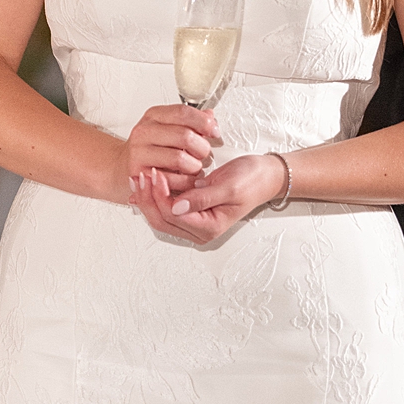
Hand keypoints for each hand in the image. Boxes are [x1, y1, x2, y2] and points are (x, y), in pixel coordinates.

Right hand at [123, 104, 220, 190]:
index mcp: (154, 116)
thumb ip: (190, 122)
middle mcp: (144, 132)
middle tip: (204, 154)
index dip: (204, 122)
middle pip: (185, 136)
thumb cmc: (151, 147)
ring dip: (195, 166)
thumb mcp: (169, 128)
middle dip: (202, 148)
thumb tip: (210, 117)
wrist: (122, 166)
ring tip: (194, 168)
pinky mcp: (139, 174)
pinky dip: (185, 181)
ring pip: (180, 159)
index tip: (214, 131)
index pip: (183, 112)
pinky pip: (171, 180)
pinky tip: (186, 178)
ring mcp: (139, 153)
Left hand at [131, 152, 287, 245]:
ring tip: (138, 177)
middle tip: (140, 175)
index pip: (173, 216)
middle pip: (162, 220)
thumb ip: (202, 199)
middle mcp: (198, 230)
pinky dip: (155, 195)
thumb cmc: (251, 181)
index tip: (155, 173)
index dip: (160, 196)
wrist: (264, 175)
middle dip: (147, 198)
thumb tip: (176, 207)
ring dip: (148, 197)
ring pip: (160, 215)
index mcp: (209, 228)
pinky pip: (167, 207)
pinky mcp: (191, 211)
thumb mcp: (229, 188)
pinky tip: (146, 183)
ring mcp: (194, 222)